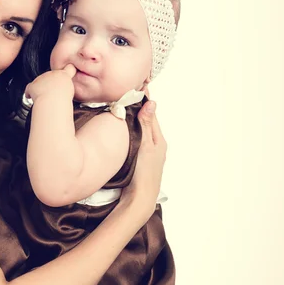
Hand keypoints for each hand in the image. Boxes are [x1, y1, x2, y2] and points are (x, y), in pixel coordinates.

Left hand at [24, 64, 76, 101]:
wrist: (52, 101)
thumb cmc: (62, 99)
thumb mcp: (71, 92)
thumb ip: (66, 87)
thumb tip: (63, 91)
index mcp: (64, 75)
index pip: (69, 68)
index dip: (69, 69)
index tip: (70, 69)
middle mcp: (52, 74)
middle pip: (51, 77)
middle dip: (50, 83)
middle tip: (54, 94)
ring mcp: (41, 79)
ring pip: (40, 83)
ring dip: (41, 89)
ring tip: (45, 98)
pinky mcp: (33, 85)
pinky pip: (30, 88)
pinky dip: (30, 93)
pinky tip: (31, 97)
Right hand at [118, 99, 166, 221]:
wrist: (139, 199)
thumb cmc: (144, 174)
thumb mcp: (145, 146)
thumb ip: (146, 125)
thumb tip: (151, 103)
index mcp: (159, 140)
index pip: (152, 114)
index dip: (145, 100)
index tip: (140, 85)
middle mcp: (156, 145)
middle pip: (148, 121)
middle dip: (140, 107)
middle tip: (130, 92)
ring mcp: (149, 153)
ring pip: (142, 130)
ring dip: (135, 118)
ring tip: (126, 105)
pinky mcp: (141, 159)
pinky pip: (137, 138)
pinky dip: (132, 130)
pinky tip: (124, 129)